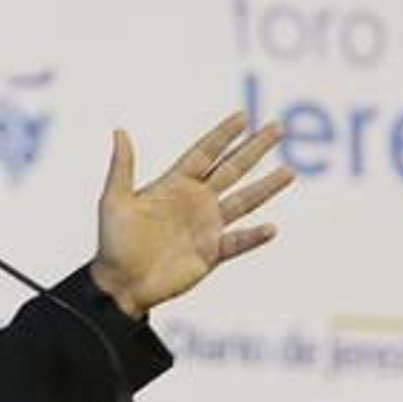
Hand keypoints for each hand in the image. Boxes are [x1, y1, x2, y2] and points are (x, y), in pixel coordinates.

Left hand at [89, 113, 293, 317]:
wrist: (120, 285)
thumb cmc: (113, 242)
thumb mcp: (114, 202)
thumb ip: (122, 167)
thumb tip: (119, 131)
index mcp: (174, 184)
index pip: (205, 153)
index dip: (223, 135)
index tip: (243, 116)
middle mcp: (196, 201)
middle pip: (232, 169)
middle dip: (254, 149)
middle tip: (278, 128)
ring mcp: (206, 227)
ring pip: (244, 201)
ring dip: (266, 187)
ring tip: (289, 172)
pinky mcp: (211, 253)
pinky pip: (238, 242)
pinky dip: (254, 236)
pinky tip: (271, 228)